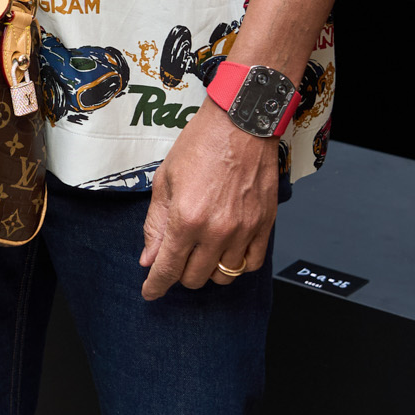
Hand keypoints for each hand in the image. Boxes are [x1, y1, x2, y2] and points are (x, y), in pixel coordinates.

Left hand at [138, 99, 278, 300]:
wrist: (241, 123)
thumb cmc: (202, 144)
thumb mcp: (165, 181)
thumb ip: (156, 224)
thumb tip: (149, 258)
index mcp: (186, 219)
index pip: (168, 269)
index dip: (155, 286)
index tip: (151, 292)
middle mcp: (216, 230)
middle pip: (195, 277)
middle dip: (179, 274)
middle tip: (176, 258)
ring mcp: (244, 230)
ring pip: (224, 276)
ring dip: (208, 271)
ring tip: (202, 253)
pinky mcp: (264, 225)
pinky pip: (251, 263)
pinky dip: (237, 264)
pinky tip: (227, 252)